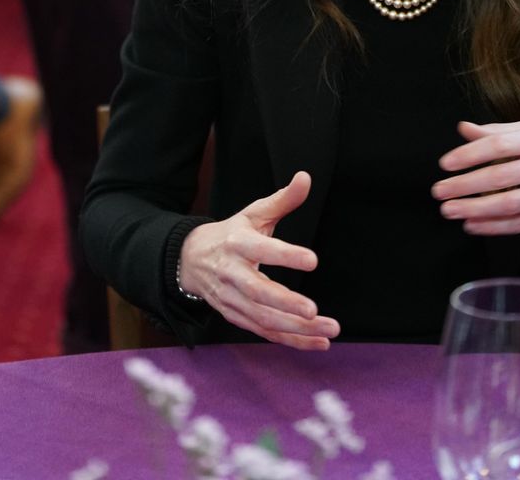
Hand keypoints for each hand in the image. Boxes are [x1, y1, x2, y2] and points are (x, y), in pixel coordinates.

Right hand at [179, 171, 340, 350]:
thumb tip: (306, 177)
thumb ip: (282, 200)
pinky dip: (292, 340)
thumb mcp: (253, 214)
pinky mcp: (236, 317)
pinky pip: (265, 332)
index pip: (263, 250)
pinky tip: (318, 342)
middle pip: (258, 292)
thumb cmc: (231, 234)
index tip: (313, 260)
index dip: (286, 256)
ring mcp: (232, 300)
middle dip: (286, 303)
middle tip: (314, 311)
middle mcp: (232, 274)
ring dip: (296, 328)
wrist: (191, 260)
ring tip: (328, 329)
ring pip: (264, 319)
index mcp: (238, 244)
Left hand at [431, 120, 519, 234]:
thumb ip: (498, 132)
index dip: (470, 154)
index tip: (445, 164)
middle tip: (440, 191)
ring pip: (511, 203)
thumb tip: (463, 128)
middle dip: (466, 185)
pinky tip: (472, 225)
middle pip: (502, 176)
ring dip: (476, 209)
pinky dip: (494, 227)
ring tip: (451, 211)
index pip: (500, 145)